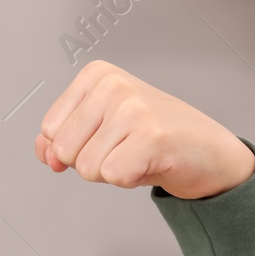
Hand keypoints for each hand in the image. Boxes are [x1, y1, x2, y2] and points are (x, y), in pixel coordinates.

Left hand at [34, 60, 254, 199]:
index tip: (110, 136)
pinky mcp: (151, 136)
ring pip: (86, 168)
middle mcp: (112, 85)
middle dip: (91, 161)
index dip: (76, 147)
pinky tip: (151, 163)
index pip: (50, 130)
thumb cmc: (152, 139)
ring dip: (112, 171)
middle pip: (64, 150)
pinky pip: (112, 176)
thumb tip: (45, 155)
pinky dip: (130, 180)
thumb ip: (60, 140)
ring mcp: (132, 108)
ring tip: (139, 154)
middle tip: (126, 149)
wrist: (208, 152)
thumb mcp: (99, 131)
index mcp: (96, 75)